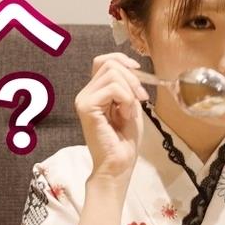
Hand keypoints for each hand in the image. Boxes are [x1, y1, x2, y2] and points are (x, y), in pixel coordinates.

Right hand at [74, 52, 148, 182]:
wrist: (119, 164)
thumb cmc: (125, 140)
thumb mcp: (131, 106)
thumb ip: (128, 86)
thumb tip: (132, 67)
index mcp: (95, 92)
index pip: (103, 61)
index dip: (122, 60)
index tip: (138, 71)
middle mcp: (86, 93)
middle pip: (110, 64)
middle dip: (132, 78)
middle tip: (141, 98)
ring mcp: (84, 99)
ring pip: (113, 74)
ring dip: (130, 92)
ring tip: (129, 111)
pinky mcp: (86, 107)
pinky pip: (113, 89)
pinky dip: (126, 99)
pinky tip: (125, 115)